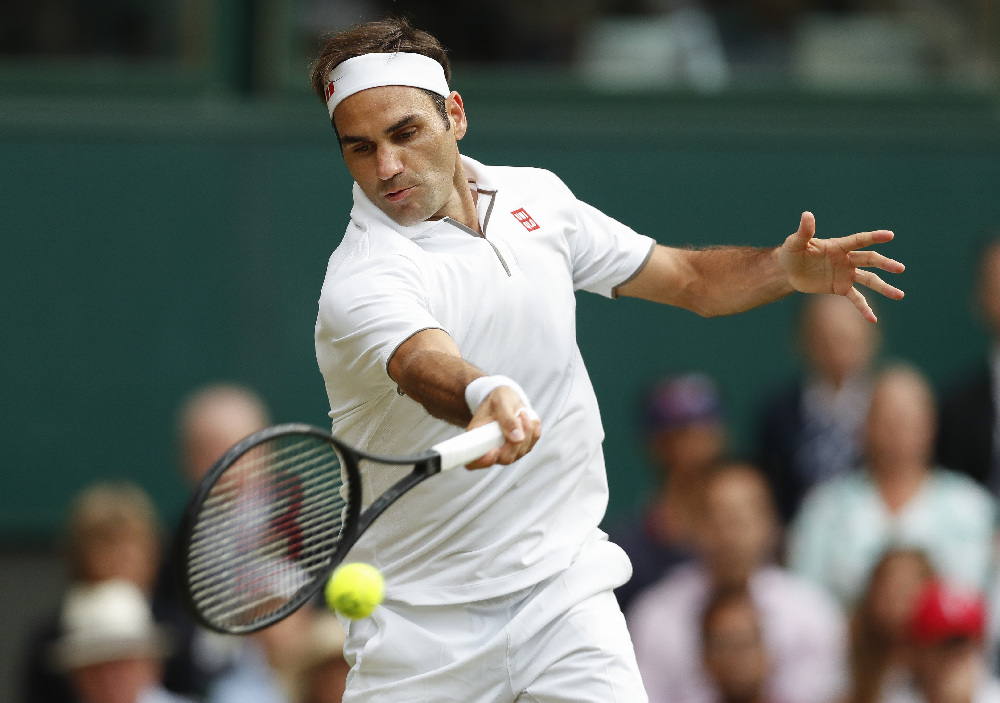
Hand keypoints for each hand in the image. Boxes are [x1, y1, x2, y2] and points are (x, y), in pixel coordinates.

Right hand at [465, 386, 541, 468]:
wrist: (506, 400)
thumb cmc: (497, 400)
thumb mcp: (499, 402)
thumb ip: (506, 418)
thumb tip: (517, 438)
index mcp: (476, 440)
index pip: (473, 462)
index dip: (483, 461)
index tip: (493, 450)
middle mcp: (491, 450)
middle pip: (505, 458)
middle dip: (515, 439)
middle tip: (517, 416)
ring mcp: (508, 452)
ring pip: (522, 450)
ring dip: (526, 429)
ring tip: (520, 412)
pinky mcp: (522, 448)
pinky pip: (533, 442)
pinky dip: (533, 427)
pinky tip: (526, 417)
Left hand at [777, 212, 904, 322]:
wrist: (789, 271)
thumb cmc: (792, 253)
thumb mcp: (795, 243)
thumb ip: (804, 232)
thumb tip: (807, 214)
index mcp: (838, 246)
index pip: (859, 240)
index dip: (873, 237)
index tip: (890, 235)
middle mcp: (847, 259)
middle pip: (870, 260)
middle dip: (885, 264)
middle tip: (900, 269)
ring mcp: (846, 274)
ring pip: (869, 280)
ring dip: (884, 287)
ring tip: (900, 295)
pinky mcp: (841, 288)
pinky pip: (856, 298)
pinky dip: (864, 308)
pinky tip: (873, 319)